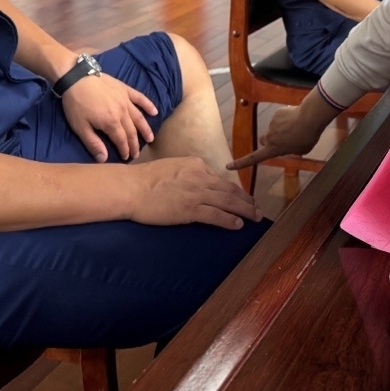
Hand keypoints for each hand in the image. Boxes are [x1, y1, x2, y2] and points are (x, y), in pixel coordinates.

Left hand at [62, 73, 157, 161]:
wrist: (76, 77)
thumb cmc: (76, 104)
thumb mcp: (80, 127)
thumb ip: (93, 143)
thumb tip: (104, 159)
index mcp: (111, 123)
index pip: (122, 140)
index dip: (125, 150)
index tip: (127, 158)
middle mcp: (122, 112)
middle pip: (132, 131)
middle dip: (135, 144)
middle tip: (137, 153)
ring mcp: (125, 100)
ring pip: (139, 117)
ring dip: (145, 129)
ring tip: (150, 138)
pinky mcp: (125, 89)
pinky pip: (140, 98)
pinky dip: (148, 105)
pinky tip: (155, 112)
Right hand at [131, 157, 260, 229]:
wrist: (131, 188)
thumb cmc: (145, 179)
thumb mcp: (172, 167)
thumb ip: (188, 173)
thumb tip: (199, 181)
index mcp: (196, 165)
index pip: (220, 180)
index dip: (235, 190)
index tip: (242, 198)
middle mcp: (201, 177)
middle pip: (230, 190)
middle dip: (246, 200)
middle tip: (257, 209)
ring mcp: (197, 194)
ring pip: (229, 202)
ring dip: (245, 210)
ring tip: (255, 217)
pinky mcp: (190, 210)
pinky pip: (216, 215)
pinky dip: (230, 220)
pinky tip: (238, 225)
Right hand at [228, 105, 318, 170]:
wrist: (309, 118)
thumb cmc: (307, 137)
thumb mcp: (301, 150)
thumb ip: (292, 150)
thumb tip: (291, 145)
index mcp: (273, 149)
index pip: (253, 158)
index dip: (240, 163)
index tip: (228, 166)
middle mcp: (269, 137)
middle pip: (263, 140)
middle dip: (270, 140)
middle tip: (283, 139)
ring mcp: (272, 124)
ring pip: (275, 128)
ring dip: (283, 129)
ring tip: (297, 128)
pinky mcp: (276, 114)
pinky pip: (280, 118)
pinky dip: (286, 119)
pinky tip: (296, 119)